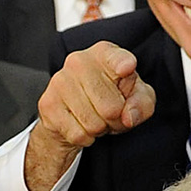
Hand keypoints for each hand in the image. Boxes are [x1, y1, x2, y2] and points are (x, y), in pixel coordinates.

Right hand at [25, 42, 155, 190]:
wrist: (72, 113)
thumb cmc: (110, 98)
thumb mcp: (137, 98)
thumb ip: (142, 104)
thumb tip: (128, 117)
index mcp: (104, 53)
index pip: (116, 58)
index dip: (124, 65)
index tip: (127, 68)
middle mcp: (79, 61)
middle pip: (111, 107)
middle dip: (116, 120)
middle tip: (111, 114)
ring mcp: (60, 81)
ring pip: (94, 123)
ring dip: (100, 129)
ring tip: (96, 117)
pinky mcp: (48, 104)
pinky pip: (78, 134)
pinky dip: (85, 137)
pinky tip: (82, 124)